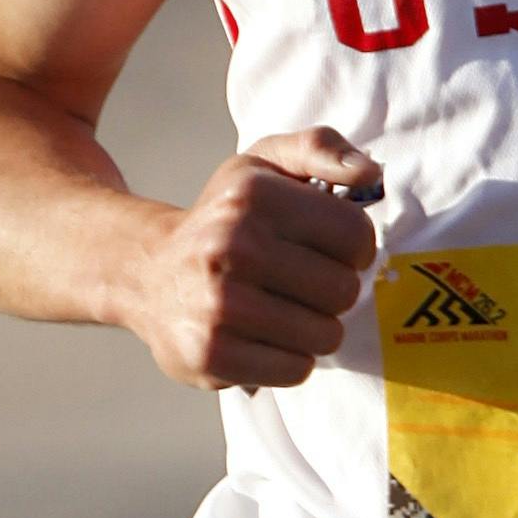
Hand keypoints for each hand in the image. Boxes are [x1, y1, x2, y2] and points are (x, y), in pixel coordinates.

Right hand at [128, 128, 383, 386]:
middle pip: (344, 291)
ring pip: (325, 335)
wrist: (146, 272)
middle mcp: (234, 246)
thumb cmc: (223, 220)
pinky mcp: (212, 354)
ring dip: (313, 329)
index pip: (356, 236)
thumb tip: (370, 171)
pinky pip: (297, 370)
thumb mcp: (263, 165)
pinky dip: (290, 359)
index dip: (353, 249)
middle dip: (331, 292)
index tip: (326, 250)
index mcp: (254, 195)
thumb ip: (321, 148)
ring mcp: (220, 304)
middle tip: (299, 284)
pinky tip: (263, 337)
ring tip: (282, 312)